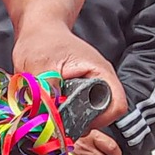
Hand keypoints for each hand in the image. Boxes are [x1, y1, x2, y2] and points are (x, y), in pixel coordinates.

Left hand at [10, 25, 127, 125]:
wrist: (38, 30)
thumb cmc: (41, 41)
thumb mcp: (38, 66)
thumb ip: (45, 91)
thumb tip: (48, 115)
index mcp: (100, 72)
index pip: (116, 106)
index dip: (100, 120)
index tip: (77, 124)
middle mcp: (100, 80)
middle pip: (105, 113)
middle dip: (84, 122)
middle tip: (62, 124)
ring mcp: (91, 85)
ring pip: (91, 113)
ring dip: (74, 119)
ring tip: (55, 116)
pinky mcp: (80, 90)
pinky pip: (79, 109)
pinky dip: (67, 113)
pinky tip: (53, 110)